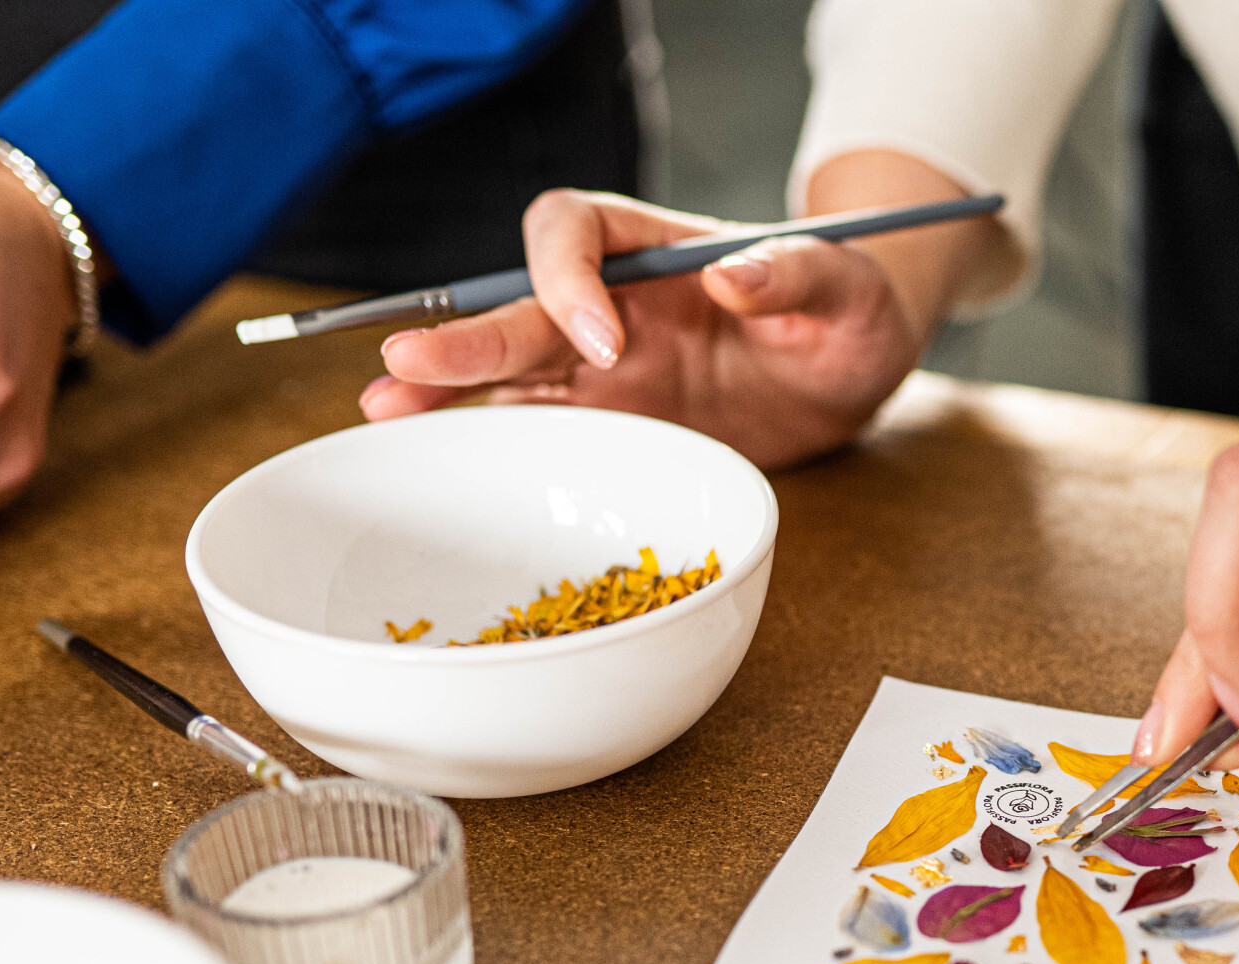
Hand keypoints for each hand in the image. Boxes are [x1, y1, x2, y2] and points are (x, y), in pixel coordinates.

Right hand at [362, 152, 1005, 467]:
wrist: (854, 371)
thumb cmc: (849, 313)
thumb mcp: (844, 288)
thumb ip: (797, 271)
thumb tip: (737, 272)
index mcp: (657, 248)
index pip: (576, 230)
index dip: (570, 279)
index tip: (606, 342)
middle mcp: (615, 301)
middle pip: (520, 304)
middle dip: (469, 338)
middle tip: (406, 367)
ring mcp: (607, 365)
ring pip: (511, 370)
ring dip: (450, 391)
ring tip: (384, 414)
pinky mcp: (615, 420)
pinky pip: (540, 427)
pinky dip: (489, 441)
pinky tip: (432, 457)